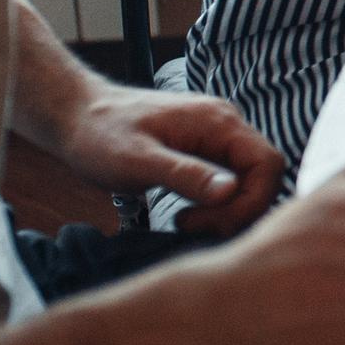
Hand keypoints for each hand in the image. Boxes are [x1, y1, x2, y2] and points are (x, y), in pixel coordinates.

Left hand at [49, 83, 285, 237]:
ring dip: (226, 209)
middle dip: (238, 210)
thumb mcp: (138, 161)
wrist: (77, 116)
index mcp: (218, 122)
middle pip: (262, 175)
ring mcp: (216, 137)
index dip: (251, 201)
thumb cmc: (100, 135)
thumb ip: (185, 174)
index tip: (208, 223)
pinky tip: (187, 214)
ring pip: (247, 179)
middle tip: (192, 227)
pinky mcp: (204, 149)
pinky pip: (228, 179)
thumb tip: (230, 191)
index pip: (268, 164)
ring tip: (186, 222)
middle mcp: (226, 125)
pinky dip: (216, 203)